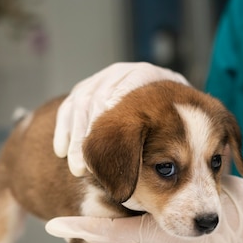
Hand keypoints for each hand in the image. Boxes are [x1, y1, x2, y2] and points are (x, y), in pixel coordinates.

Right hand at [54, 62, 189, 175]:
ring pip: (80, 104)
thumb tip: (167, 163)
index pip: (124, 96)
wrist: (168, 104)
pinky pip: (68, 107)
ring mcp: (101, 78)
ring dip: (77, 139)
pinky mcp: (85, 88)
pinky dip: (64, 130)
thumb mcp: (180, 126)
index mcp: (147, 75)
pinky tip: (61, 152)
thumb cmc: (178, 122)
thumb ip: (174, 137)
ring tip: (78, 169)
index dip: (114, 127)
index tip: (110, 157)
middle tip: (89, 170)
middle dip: (91, 138)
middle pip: (98, 101)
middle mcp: (122, 72)